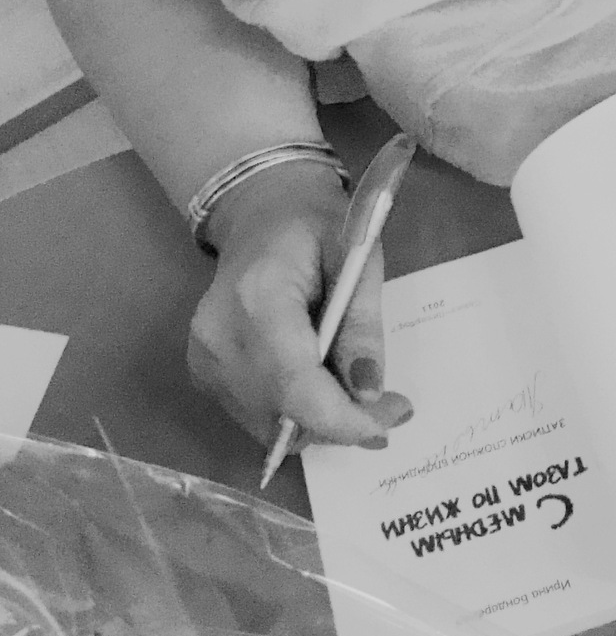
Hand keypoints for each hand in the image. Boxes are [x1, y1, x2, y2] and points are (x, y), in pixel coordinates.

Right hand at [187, 162, 412, 452]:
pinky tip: (325, 386)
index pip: (293, 384)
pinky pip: (258, 415)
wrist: (263, 211)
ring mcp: (203, 361)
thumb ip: (361, 323)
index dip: (341, 418)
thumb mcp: (356, 257)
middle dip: (343, 423)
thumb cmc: (316, 224)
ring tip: (362, 395)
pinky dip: (297, 413)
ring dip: (322, 422)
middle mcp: (219, 339)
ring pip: (271, 424)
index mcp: (256, 298)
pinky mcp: (203, 374)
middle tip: (392, 407)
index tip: (391, 419)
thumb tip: (369, 392)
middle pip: (282, 413)